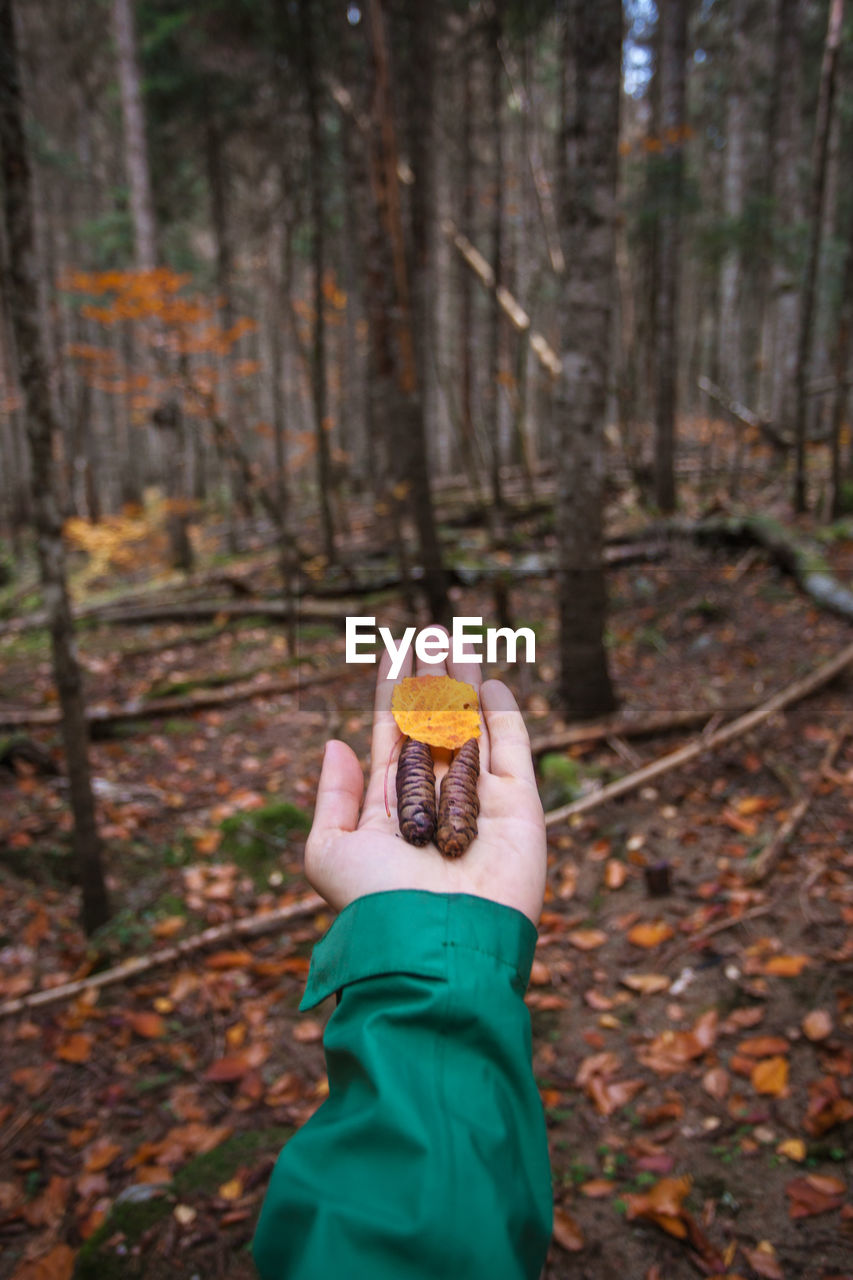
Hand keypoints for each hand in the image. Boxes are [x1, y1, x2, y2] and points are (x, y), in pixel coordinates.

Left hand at [304, 641, 546, 925]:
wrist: (435, 944)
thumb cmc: (374, 900)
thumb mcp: (329, 850)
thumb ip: (334, 796)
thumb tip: (336, 743)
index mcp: (392, 806)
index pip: (393, 733)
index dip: (393, 690)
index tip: (393, 647)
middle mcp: (436, 798)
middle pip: (434, 722)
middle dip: (430, 677)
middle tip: (430, 629)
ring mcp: (479, 801)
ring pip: (472, 726)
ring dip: (463, 683)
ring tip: (455, 637)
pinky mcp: (519, 808)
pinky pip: (512, 752)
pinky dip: (504, 716)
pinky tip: (488, 682)